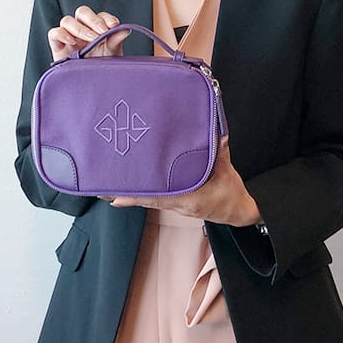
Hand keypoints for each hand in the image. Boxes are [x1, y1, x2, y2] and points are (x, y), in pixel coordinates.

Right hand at [47, 5, 130, 62]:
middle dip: (93, 20)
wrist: (91, 86)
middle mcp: (82, 29)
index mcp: (96, 28)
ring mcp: (68, 36)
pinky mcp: (57, 46)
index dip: (106, 18)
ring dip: (80, 28)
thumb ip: (116, 40)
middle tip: (102, 31)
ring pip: (67, 21)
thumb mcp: (112, 54)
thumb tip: (125, 29)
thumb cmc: (101, 68)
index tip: (114, 25)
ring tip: (91, 39)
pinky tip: (72, 42)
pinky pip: (54, 33)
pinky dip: (61, 34)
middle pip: (82, 12)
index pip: (100, 16)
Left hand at [104, 136, 261, 226]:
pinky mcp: (177, 202)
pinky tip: (127, 189)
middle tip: (103, 184)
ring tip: (109, 185)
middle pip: (146, 199)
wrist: (238, 212)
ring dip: (130, 193)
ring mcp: (176, 205)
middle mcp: (178, 204)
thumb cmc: (231, 195)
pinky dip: (141, 193)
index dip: (136, 196)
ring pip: (148, 199)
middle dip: (125, 193)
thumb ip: (219, 149)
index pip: (157, 198)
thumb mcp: (227, 170)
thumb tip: (216, 131)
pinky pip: (155, 197)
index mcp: (188, 198)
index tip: (116, 194)